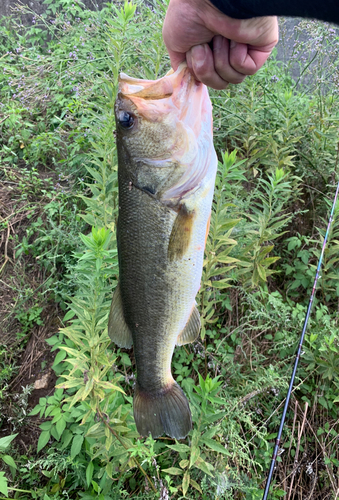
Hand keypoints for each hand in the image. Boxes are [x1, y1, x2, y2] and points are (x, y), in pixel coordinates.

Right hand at [162, 0, 278, 89]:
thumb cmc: (189, 13)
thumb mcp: (174, 44)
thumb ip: (184, 67)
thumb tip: (195, 83)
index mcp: (208, 47)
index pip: (203, 78)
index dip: (196, 71)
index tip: (192, 52)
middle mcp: (225, 49)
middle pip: (217, 83)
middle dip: (206, 68)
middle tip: (203, 45)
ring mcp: (243, 49)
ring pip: (231, 79)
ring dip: (220, 61)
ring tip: (220, 37)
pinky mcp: (260, 49)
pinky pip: (245, 71)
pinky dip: (236, 57)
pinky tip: (235, 39)